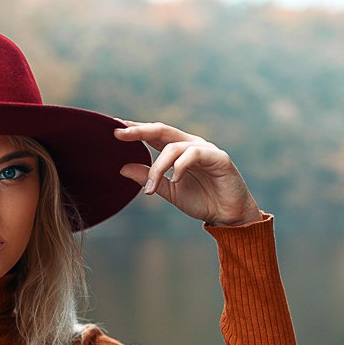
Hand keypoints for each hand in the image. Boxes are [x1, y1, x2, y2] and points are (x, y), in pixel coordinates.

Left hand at [114, 120, 265, 226]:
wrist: (229, 216)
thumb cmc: (202, 201)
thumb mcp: (169, 191)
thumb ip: (149, 178)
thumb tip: (122, 168)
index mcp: (179, 150)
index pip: (154, 134)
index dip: (136, 130)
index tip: (114, 128)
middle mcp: (191, 144)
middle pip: (161, 130)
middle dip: (139, 131)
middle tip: (119, 133)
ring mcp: (205, 149)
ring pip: (173, 147)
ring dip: (158, 167)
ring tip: (150, 187)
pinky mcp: (218, 157)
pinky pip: (193, 154)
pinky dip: (180, 167)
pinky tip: (175, 180)